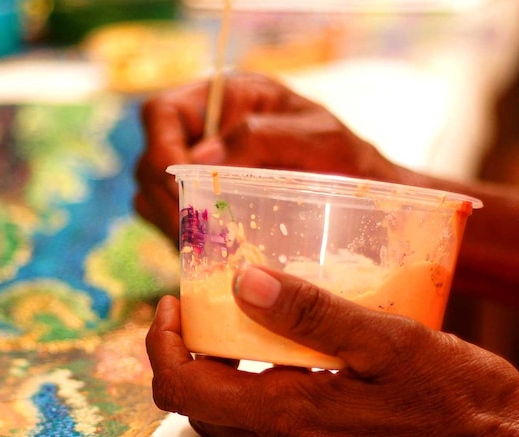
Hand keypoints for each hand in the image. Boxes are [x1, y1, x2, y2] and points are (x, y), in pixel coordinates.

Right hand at [134, 73, 398, 240]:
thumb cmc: (351, 160)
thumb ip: (265, 138)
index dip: (161, 147)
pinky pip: (171, 222)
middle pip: (149, 161)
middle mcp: (204, 132)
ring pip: (151, 197)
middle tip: (198, 233)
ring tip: (208, 249)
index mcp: (226, 99)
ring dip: (171, 224)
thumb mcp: (321, 139)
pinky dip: (184, 240)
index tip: (184, 185)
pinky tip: (213, 256)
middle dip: (165, 199)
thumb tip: (203, 157)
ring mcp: (200, 172)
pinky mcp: (205, 206)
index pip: (161, 112)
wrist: (368, 197)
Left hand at [147, 264, 518, 436]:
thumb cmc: (469, 408)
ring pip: (243, 435)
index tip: (171, 304)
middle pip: (205, 415)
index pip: (183, 391)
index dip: (162, 345)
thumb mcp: (392, 342)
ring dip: (234, 388)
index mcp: (291, 421)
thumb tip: (242, 282)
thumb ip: (312, 314)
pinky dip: (274, 412)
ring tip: (263, 340)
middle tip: (215, 316)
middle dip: (193, 362)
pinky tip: (315, 382)